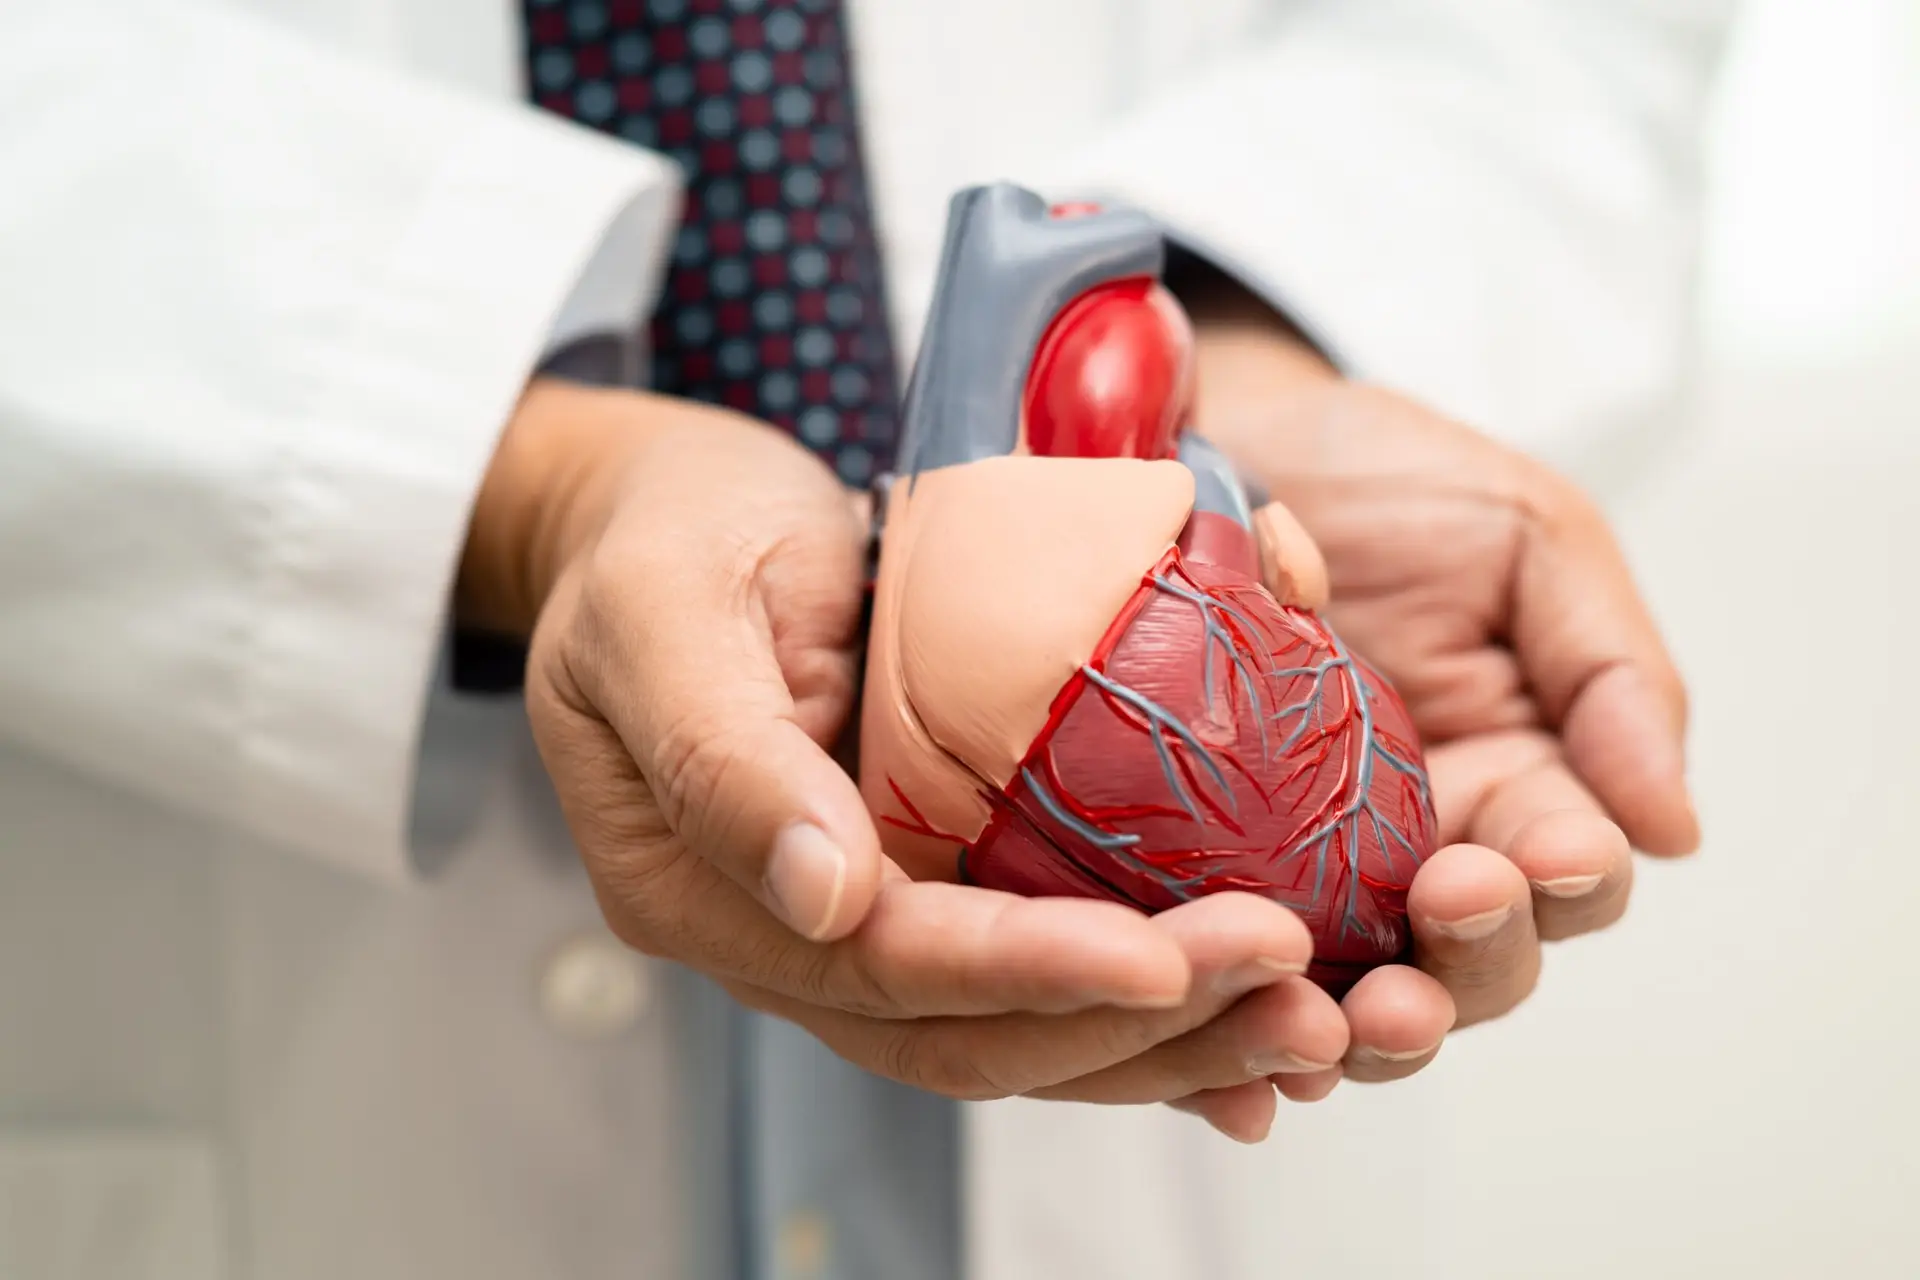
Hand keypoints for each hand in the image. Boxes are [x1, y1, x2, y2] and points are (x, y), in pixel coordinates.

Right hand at [458, 378, 1344, 1140]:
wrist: (671, 514)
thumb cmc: (665, 536)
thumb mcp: (663, 610)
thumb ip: (724, 756)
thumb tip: (824, 897)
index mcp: (700, 890)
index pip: (881, 965)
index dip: (1023, 972)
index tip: (1162, 957)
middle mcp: (788, 934)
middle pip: (970, 1031)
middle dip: (1131, 1025)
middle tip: (1285, 979)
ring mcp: (863, 918)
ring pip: (1020, 1026)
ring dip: (1165, 1037)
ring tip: (1304, 1017)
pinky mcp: (931, 878)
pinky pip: (1040, 964)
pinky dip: (1146, 1002)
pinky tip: (1247, 1010)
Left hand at [1175, 292, 1696, 1117]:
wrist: (1218, 444)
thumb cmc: (1383, 479)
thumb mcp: (1526, 540)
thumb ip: (1610, 673)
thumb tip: (1675, 828)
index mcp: (1519, 777)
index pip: (1571, 874)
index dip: (1566, 882)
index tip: (1541, 857)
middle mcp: (1422, 846)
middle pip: (1475, 962)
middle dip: (1469, 963)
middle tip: (1439, 914)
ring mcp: (1310, 873)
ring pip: (1357, 996)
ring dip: (1359, 1028)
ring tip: (1336, 1019)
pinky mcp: (1205, 880)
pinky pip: (1235, 979)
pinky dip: (1241, 1028)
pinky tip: (1237, 1058)